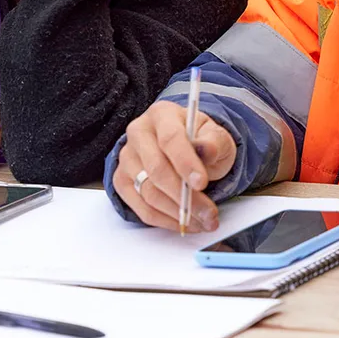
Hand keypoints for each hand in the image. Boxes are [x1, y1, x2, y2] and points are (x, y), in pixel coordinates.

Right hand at [112, 101, 236, 232]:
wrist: (186, 149)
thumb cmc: (200, 141)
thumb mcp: (216, 137)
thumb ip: (213, 143)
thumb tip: (206, 149)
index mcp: (162, 115)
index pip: (170, 139)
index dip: (185, 162)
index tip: (202, 183)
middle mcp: (138, 133)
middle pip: (157, 169)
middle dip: (185, 197)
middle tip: (209, 213)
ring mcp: (126, 158)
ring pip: (148, 192)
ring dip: (178, 213)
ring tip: (203, 221)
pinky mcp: (121, 181)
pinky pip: (141, 208)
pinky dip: (165, 220)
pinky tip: (184, 222)